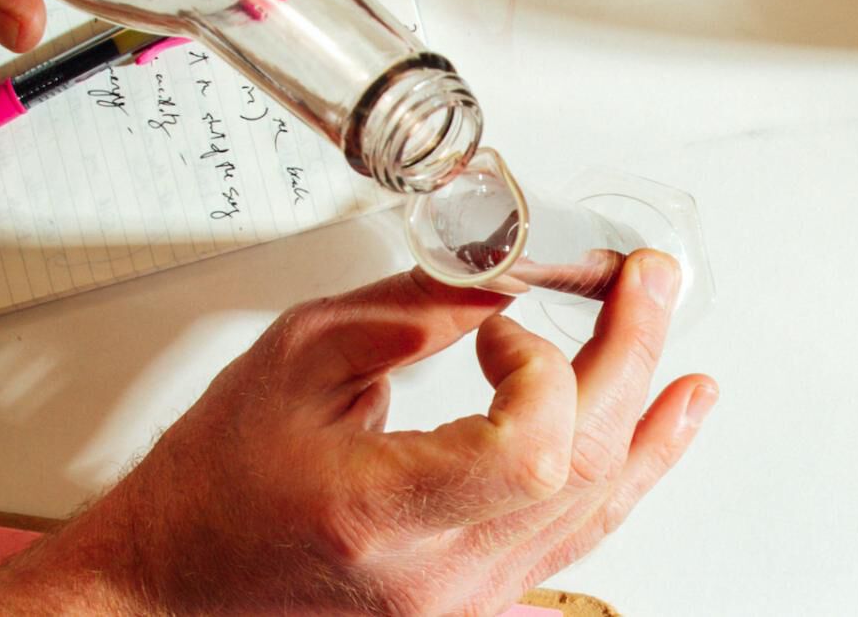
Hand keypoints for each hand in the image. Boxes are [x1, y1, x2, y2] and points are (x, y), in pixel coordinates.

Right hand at [0, 252, 718, 615]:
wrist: (171, 585)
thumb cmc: (211, 485)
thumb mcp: (301, 359)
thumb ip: (417, 309)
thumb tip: (514, 273)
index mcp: (379, 510)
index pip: (530, 451)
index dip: (545, 370)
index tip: (512, 324)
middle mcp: (432, 574)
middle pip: (579, 468)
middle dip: (630, 357)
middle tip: (651, 285)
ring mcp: (458, 602)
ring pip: (593, 513)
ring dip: (649, 426)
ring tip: (687, 366)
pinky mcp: (468, 606)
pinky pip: (570, 548)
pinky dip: (620, 485)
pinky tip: (654, 442)